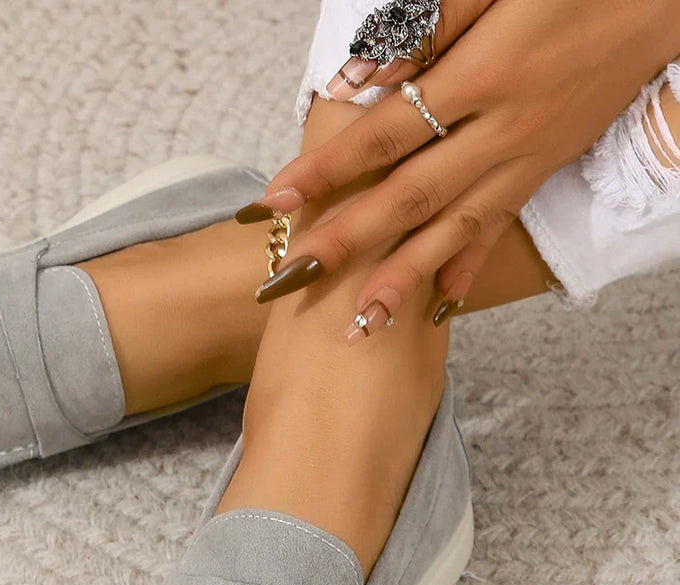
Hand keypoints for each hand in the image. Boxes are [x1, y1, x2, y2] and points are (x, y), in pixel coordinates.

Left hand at [243, 0, 679, 335]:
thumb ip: (432, 26)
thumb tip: (367, 78)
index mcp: (484, 76)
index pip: (386, 135)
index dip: (327, 170)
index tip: (274, 201)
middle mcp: (502, 130)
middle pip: (410, 198)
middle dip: (347, 242)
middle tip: (292, 279)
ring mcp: (525, 157)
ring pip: (454, 230)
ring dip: (404, 279)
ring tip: (359, 323)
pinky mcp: (543, 168)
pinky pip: (499, 226)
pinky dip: (468, 267)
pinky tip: (439, 305)